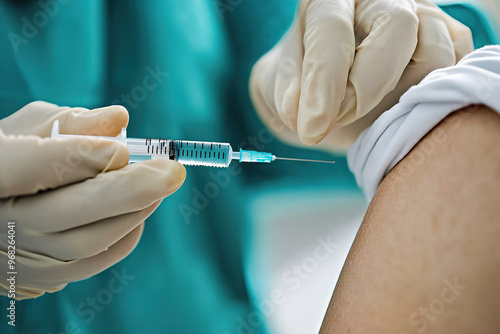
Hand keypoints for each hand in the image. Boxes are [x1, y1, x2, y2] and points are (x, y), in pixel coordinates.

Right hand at [0, 101, 185, 298]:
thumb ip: (72, 123)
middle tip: (173, 171)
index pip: (29, 167)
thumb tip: (120, 120)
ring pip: (85, 243)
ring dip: (134, 210)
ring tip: (162, 182)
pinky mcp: (40, 276)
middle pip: (66, 213)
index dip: (77, 158)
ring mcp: (18, 255)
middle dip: (129, 190)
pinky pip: (92, 261)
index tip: (122, 148)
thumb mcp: (33, 127)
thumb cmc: (19, 154)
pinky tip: (140, 208)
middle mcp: (0, 221)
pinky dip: (125, 233)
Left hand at [250, 0, 472, 150]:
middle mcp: (378, 0)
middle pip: (397, 26)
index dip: (323, 82)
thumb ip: (287, 92)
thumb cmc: (301, 85)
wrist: (326, 92)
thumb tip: (298, 111)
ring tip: (369, 117)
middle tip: (339, 120)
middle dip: (367, 85)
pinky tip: (401, 108)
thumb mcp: (280, 86)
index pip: (332, 30)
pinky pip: (457, 66)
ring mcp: (419, 16)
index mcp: (329, 1)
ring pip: (437, 49)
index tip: (311, 127)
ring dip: (405, 95)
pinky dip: (435, 94)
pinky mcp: (445, 41)